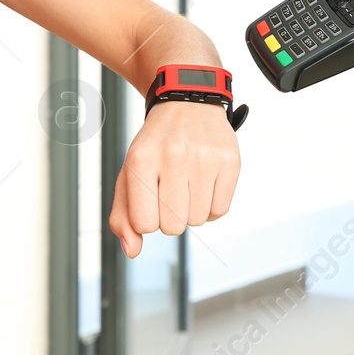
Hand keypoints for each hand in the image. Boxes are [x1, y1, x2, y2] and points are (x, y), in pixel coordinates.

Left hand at [108, 100, 240, 258]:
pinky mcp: (230, 161)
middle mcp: (174, 155)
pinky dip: (211, 205)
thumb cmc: (155, 145)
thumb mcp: (130, 173)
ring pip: (197, 220)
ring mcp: (205, 158)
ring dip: (192, 211)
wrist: (187, 104)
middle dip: (170, 216)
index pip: (145, 223)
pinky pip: (220, 211)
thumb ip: (123, 215)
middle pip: (172, 226)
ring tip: (188, 184)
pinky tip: (205, 184)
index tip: (151, 199)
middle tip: (170, 190)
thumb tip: (132, 251)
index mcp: (141, 159)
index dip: (147, 219)